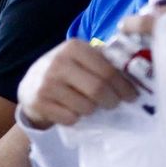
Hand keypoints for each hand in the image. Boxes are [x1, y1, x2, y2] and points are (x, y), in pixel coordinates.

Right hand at [18, 40, 138, 128]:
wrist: (29, 86)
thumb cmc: (64, 72)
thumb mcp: (80, 58)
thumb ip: (103, 61)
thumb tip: (136, 74)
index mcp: (74, 47)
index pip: (108, 70)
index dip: (124, 86)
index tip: (133, 96)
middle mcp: (59, 62)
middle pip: (99, 89)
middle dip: (112, 100)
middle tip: (114, 104)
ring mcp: (47, 83)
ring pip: (86, 106)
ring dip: (92, 110)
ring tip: (88, 105)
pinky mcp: (40, 102)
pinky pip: (71, 118)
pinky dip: (76, 118)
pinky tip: (72, 110)